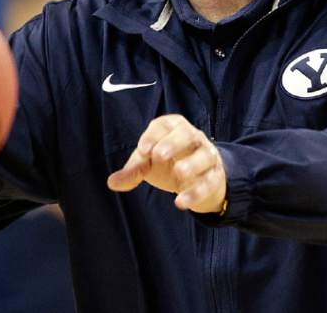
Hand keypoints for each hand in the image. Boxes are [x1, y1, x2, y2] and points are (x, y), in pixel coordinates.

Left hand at [107, 115, 226, 213]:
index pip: (165, 125)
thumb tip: (112, 183)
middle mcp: (193, 138)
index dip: (154, 135)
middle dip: (174, 143)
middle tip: (159, 155)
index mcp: (174, 128)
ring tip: (179, 172)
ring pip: (205, 156)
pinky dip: (195, 192)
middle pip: (188, 135)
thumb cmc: (167, 163)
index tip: (142, 150)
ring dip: (192, 164)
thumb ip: (132, 171)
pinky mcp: (214, 177)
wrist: (196, 179)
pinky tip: (180, 202)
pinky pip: (208, 182)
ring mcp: (207, 156)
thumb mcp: (148, 164)